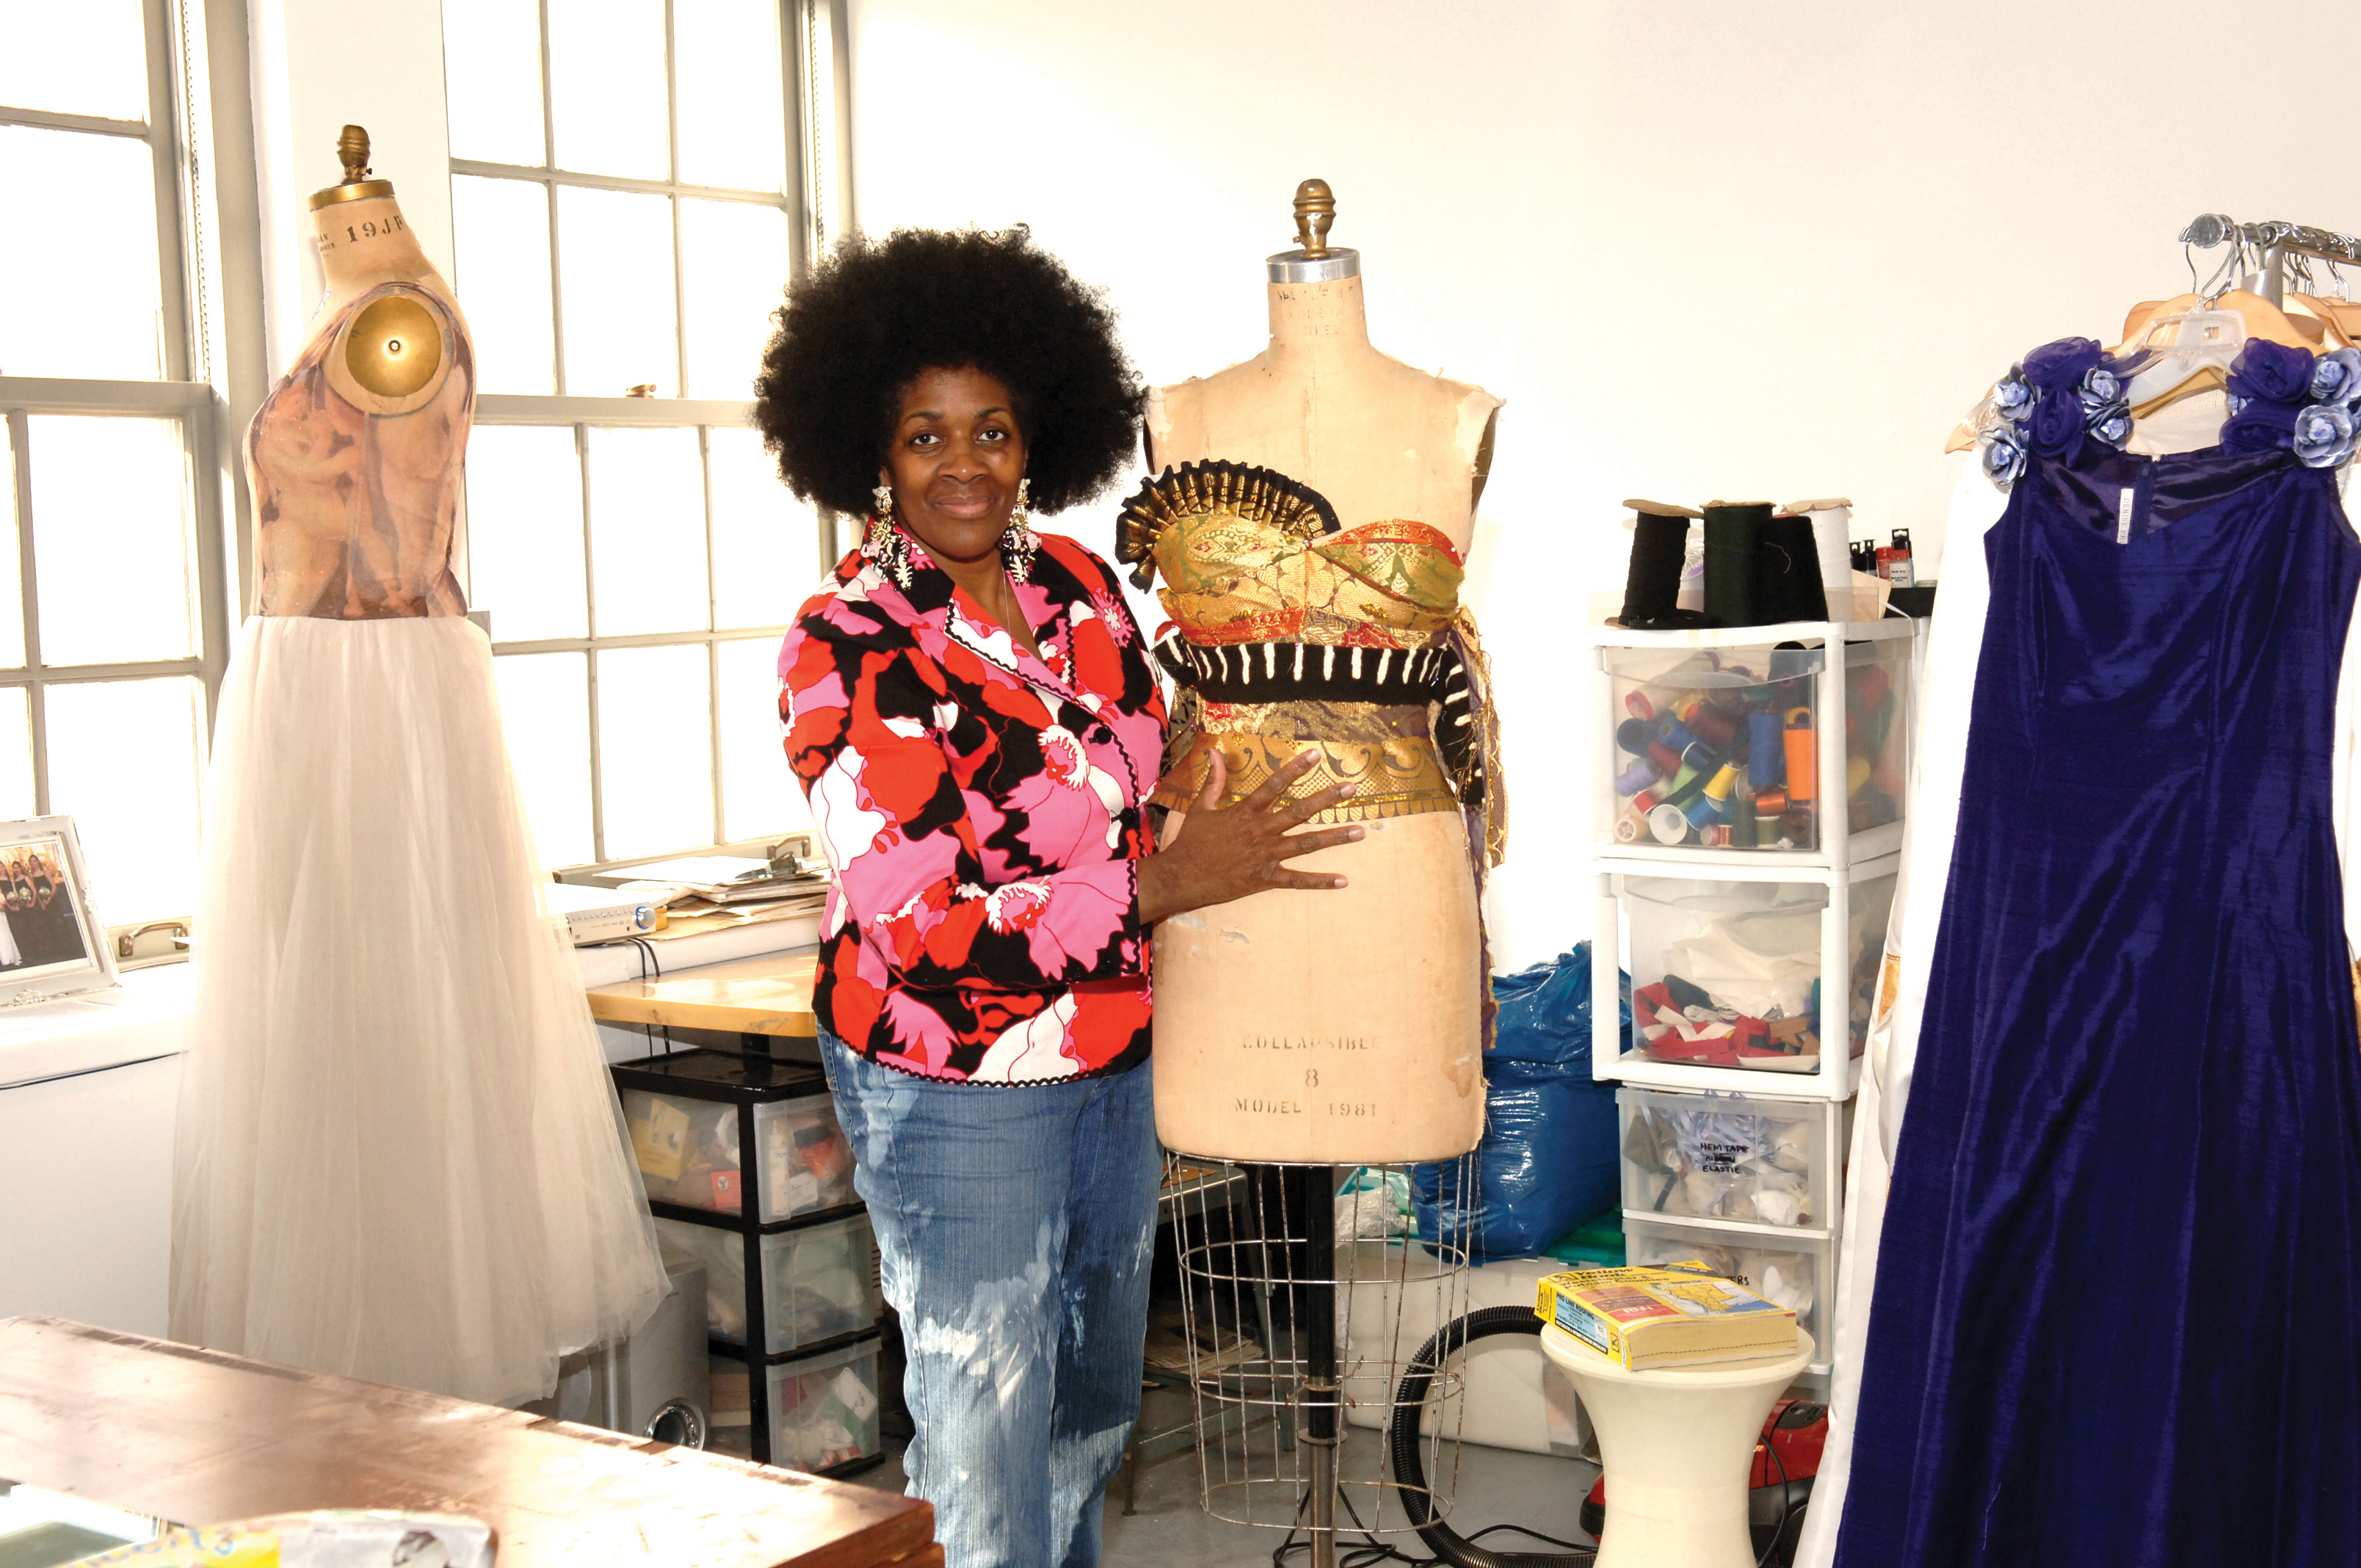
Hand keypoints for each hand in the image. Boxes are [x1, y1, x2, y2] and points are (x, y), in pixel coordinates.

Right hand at [1136, 751, 1361, 924]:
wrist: (1179, 878)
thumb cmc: (1190, 843)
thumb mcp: (1200, 808)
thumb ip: (1214, 780)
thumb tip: (1213, 751)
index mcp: (1245, 812)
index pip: (1274, 784)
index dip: (1295, 768)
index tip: (1316, 755)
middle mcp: (1260, 831)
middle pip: (1298, 811)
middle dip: (1327, 798)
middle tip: (1352, 788)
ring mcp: (1264, 855)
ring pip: (1305, 844)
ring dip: (1334, 837)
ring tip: (1361, 831)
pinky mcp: (1264, 878)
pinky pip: (1297, 880)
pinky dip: (1320, 881)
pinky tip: (1343, 880)